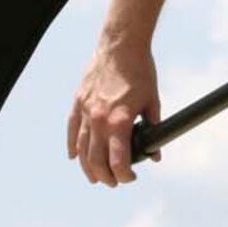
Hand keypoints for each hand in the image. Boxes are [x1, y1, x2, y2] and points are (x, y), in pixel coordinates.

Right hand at [68, 37, 161, 185]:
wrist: (121, 44)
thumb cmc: (140, 71)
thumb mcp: (152, 102)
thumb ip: (153, 129)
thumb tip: (156, 153)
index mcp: (119, 121)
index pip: (118, 161)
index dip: (125, 175)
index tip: (131, 177)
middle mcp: (99, 119)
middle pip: (96, 161)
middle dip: (106, 177)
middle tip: (114, 181)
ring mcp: (86, 110)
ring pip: (81, 149)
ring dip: (87, 167)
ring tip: (95, 176)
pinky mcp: (78, 101)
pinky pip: (72, 130)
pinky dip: (72, 146)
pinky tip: (74, 156)